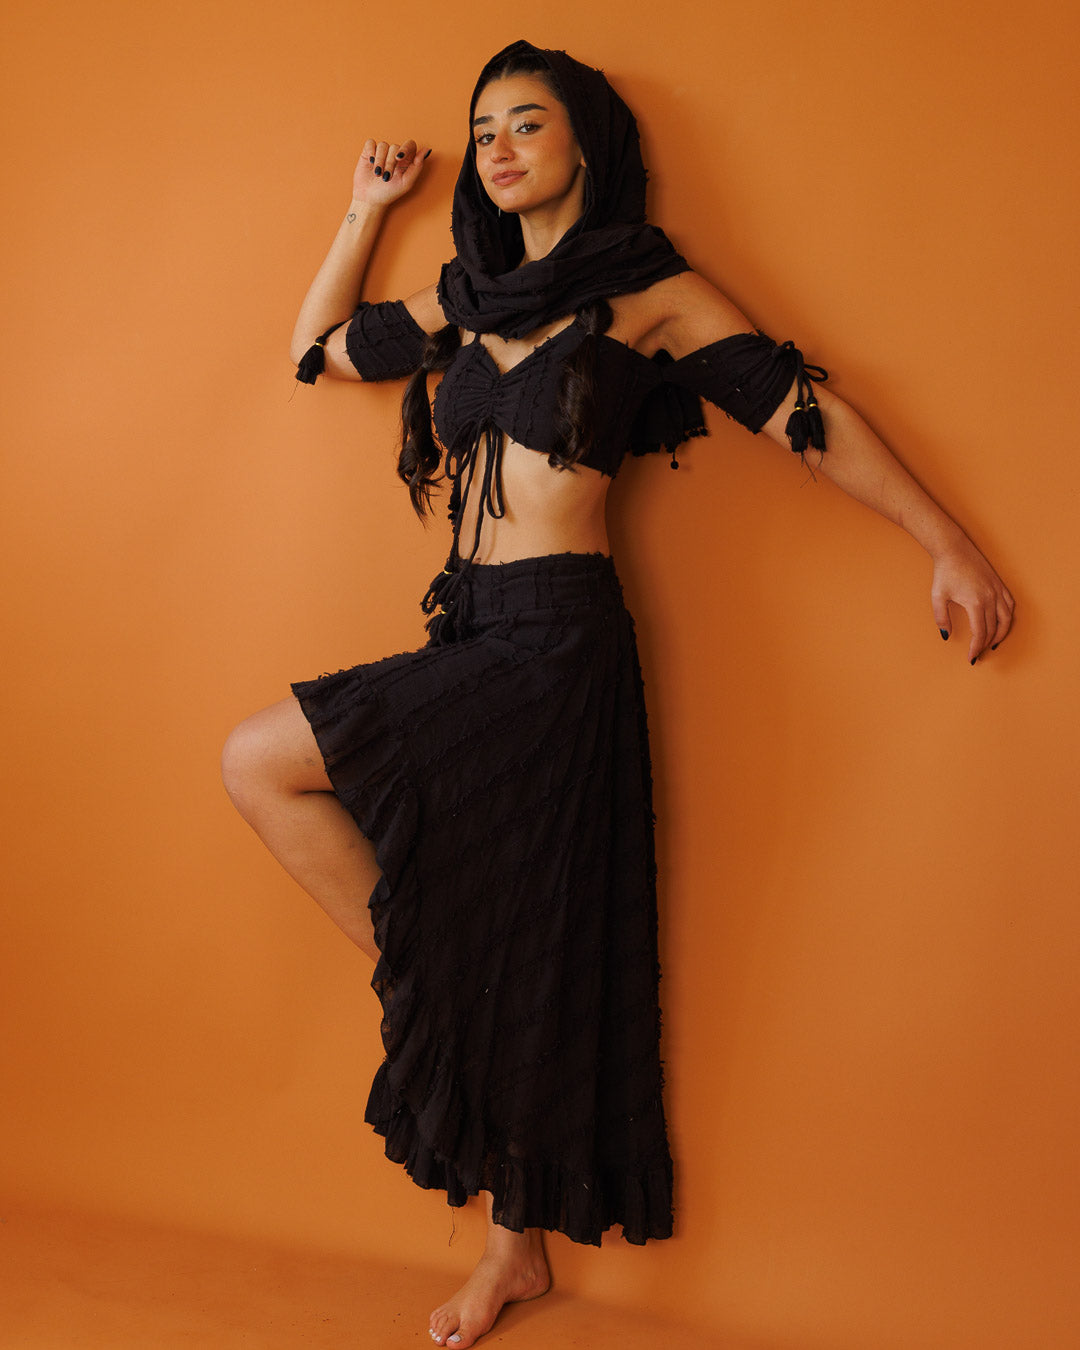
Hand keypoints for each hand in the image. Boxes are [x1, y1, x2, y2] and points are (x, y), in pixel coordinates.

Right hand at [351, 138, 429, 205]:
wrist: (370, 199)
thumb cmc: (389, 193)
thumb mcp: (406, 182)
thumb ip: (418, 166)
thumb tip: (427, 149)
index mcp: (406, 160)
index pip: (410, 144)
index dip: (405, 148)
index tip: (398, 158)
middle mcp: (394, 154)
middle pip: (395, 147)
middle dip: (390, 163)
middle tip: (386, 177)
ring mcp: (382, 152)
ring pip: (382, 145)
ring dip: (380, 161)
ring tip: (377, 174)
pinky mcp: (369, 151)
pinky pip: (371, 143)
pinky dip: (370, 152)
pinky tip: (370, 162)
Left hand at [931, 539, 1014, 662]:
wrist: (954, 548)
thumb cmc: (944, 572)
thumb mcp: (937, 597)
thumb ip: (941, 618)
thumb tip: (946, 636)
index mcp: (975, 603)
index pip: (980, 633)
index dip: (976, 648)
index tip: (971, 658)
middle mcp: (990, 598)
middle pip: (993, 628)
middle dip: (986, 644)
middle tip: (978, 653)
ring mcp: (997, 590)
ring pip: (1006, 618)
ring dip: (1001, 633)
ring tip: (993, 643)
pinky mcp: (999, 583)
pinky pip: (1009, 604)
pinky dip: (1008, 616)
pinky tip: (1002, 623)